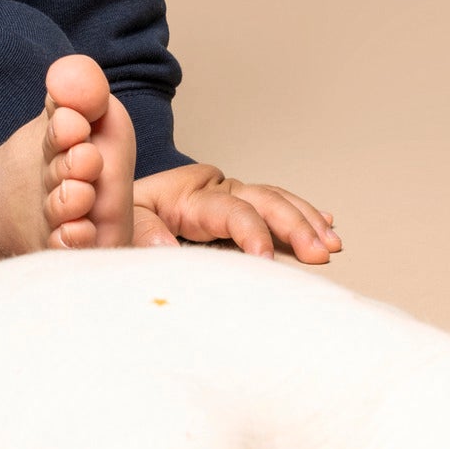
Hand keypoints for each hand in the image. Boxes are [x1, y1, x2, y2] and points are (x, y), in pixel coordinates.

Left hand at [131, 162, 339, 262]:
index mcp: (190, 192)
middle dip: (296, 225)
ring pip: (277, 200)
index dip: (252, 233)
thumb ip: (145, 232)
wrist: (117, 198)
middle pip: (265, 200)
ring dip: (307, 221)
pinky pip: (275, 205)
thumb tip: (169, 248)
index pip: (231, 210)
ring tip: (332, 244)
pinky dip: (303, 214)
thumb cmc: (122, 215)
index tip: (267, 260)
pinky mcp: (237, 204)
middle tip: (320, 252)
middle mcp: (216, 188)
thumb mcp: (124, 220)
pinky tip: (326, 224)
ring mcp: (230, 194)